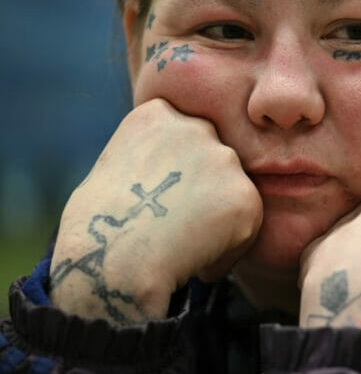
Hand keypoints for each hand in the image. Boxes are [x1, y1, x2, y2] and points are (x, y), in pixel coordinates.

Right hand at [49, 99, 262, 324]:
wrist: (114, 260)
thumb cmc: (101, 225)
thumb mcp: (117, 167)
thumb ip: (155, 158)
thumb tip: (179, 177)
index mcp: (158, 113)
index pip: (186, 137)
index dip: (175, 172)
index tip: (159, 196)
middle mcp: (196, 127)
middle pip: (213, 159)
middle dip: (202, 190)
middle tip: (176, 223)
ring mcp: (224, 159)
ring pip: (233, 190)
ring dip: (217, 217)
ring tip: (183, 242)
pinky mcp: (246, 195)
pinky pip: (247, 224)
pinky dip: (228, 247)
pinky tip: (197, 259)